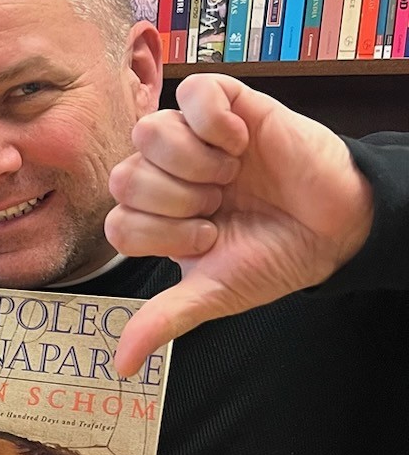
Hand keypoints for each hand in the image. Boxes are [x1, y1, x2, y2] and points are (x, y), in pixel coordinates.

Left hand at [105, 74, 373, 376]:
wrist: (336, 226)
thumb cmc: (272, 255)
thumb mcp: (215, 292)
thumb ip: (164, 319)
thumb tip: (123, 365)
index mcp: (152, 216)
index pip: (118, 222)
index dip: (164, 235)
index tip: (208, 237)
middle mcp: (162, 174)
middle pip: (124, 178)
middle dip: (177, 202)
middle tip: (220, 206)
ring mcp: (191, 137)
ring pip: (148, 132)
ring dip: (192, 163)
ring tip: (229, 175)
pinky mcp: (225, 103)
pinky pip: (192, 89)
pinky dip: (213, 118)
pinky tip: (239, 141)